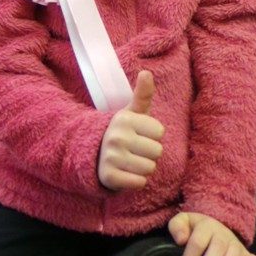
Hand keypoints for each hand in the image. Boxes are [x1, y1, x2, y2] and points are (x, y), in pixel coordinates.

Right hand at [98, 70, 164, 189]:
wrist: (95, 154)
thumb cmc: (123, 132)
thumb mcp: (132, 113)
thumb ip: (142, 94)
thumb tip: (146, 72)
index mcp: (125, 119)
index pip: (160, 132)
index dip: (153, 136)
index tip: (139, 135)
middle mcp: (117, 137)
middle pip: (157, 151)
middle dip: (150, 153)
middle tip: (135, 150)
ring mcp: (111, 157)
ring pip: (150, 168)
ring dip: (144, 168)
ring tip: (131, 161)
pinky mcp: (109, 177)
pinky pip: (139, 182)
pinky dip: (137, 181)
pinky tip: (127, 174)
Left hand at [168, 211, 255, 255]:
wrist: (212, 223)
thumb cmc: (194, 228)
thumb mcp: (183, 221)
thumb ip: (177, 226)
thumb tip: (181, 240)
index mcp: (206, 226)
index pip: (198, 241)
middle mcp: (223, 235)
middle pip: (217, 248)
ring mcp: (235, 245)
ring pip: (234, 254)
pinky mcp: (244, 254)